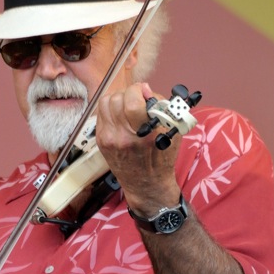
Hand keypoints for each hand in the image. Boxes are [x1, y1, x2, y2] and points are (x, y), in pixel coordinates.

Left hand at [96, 82, 180, 213]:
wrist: (146, 183)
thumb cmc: (162, 158)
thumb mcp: (172, 131)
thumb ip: (161, 107)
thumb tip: (145, 90)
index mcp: (143, 134)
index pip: (132, 100)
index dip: (138, 89)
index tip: (145, 92)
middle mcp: (123, 136)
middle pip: (117, 99)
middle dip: (129, 93)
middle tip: (137, 99)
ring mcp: (109, 139)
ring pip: (105, 103)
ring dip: (118, 99)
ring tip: (127, 105)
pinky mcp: (101, 141)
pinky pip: (101, 114)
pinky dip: (111, 110)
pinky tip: (120, 116)